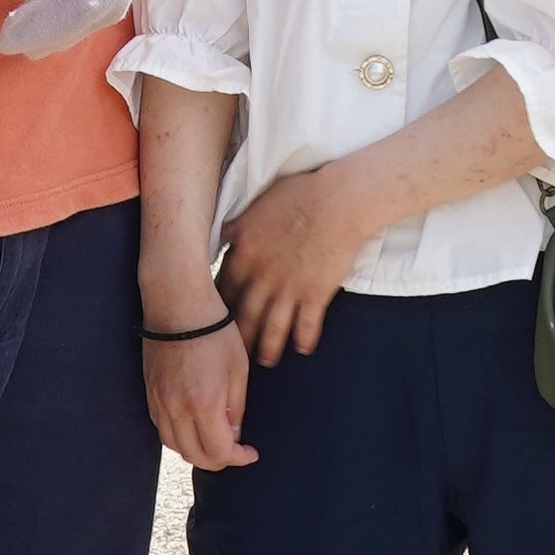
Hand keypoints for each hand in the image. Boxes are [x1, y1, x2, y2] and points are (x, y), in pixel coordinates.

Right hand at [144, 322, 256, 470]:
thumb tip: (234, 434)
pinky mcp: (149, 393)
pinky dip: (179, 436)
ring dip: (196, 450)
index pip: (220, 452)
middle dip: (218, 460)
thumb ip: (236, 407)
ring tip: (214, 440)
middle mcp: (177, 409)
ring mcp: (159, 402)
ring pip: (175, 446)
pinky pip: (161, 428)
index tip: (251, 452)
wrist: (178, 305)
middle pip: (195, 456)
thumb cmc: (215, 332)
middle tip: (235, 450)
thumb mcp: (238, 369)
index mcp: (204, 403)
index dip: (239, 458)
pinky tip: (193, 426)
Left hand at [218, 163, 381, 363]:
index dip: (218, 307)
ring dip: (268, 348)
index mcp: (243, 252)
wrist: (337, 201)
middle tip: (234, 354)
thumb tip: (225, 234)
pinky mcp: (315, 296)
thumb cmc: (299, 194)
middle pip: (243, 316)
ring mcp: (288, 289)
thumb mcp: (256, 204)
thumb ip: (238, 225)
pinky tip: (303, 349)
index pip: (222, 288)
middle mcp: (261, 276)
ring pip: (272, 329)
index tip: (216, 319)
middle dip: (238, 338)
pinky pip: (306, 327)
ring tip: (265, 361)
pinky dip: (304, 340)